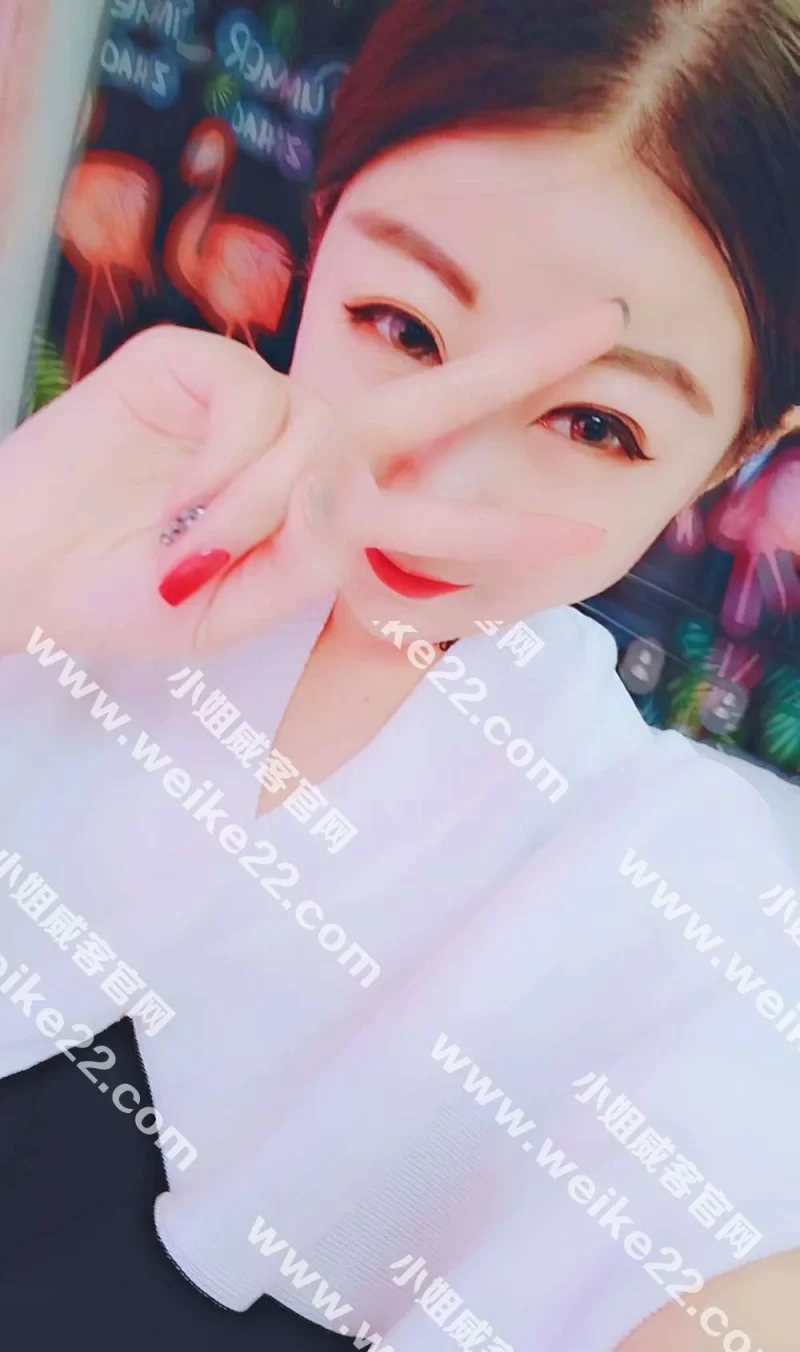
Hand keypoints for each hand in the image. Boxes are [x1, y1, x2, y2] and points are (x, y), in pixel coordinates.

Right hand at [0, 305, 622, 658]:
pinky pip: (250, 408)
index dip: (504, 526)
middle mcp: (307, 451)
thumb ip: (309, 559)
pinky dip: (221, 470)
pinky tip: (176, 501)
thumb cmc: (128, 601)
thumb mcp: (235, 611)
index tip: (583, 534)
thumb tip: (351, 474)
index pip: (428, 515)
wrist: (29, 575)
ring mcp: (255, 403)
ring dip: (258, 511)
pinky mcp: (196, 362)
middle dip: (517, 363)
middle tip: (608, 320)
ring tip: (189, 549)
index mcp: (324, 518)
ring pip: (315, 437)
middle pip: (428, 399)